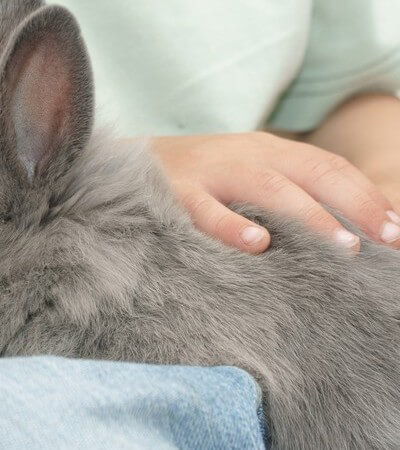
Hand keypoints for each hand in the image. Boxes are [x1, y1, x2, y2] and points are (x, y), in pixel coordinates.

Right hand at [152, 132, 399, 253]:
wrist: (126, 165)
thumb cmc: (198, 180)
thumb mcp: (246, 175)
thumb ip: (285, 196)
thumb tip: (342, 234)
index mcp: (269, 151)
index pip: (330, 168)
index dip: (368, 198)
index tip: (398, 233)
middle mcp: (246, 155)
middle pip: (311, 173)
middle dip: (354, 206)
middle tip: (385, 241)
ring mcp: (212, 172)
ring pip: (269, 188)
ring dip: (310, 218)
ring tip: (342, 248)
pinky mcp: (176, 193)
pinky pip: (207, 211)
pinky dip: (233, 227)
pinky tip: (258, 245)